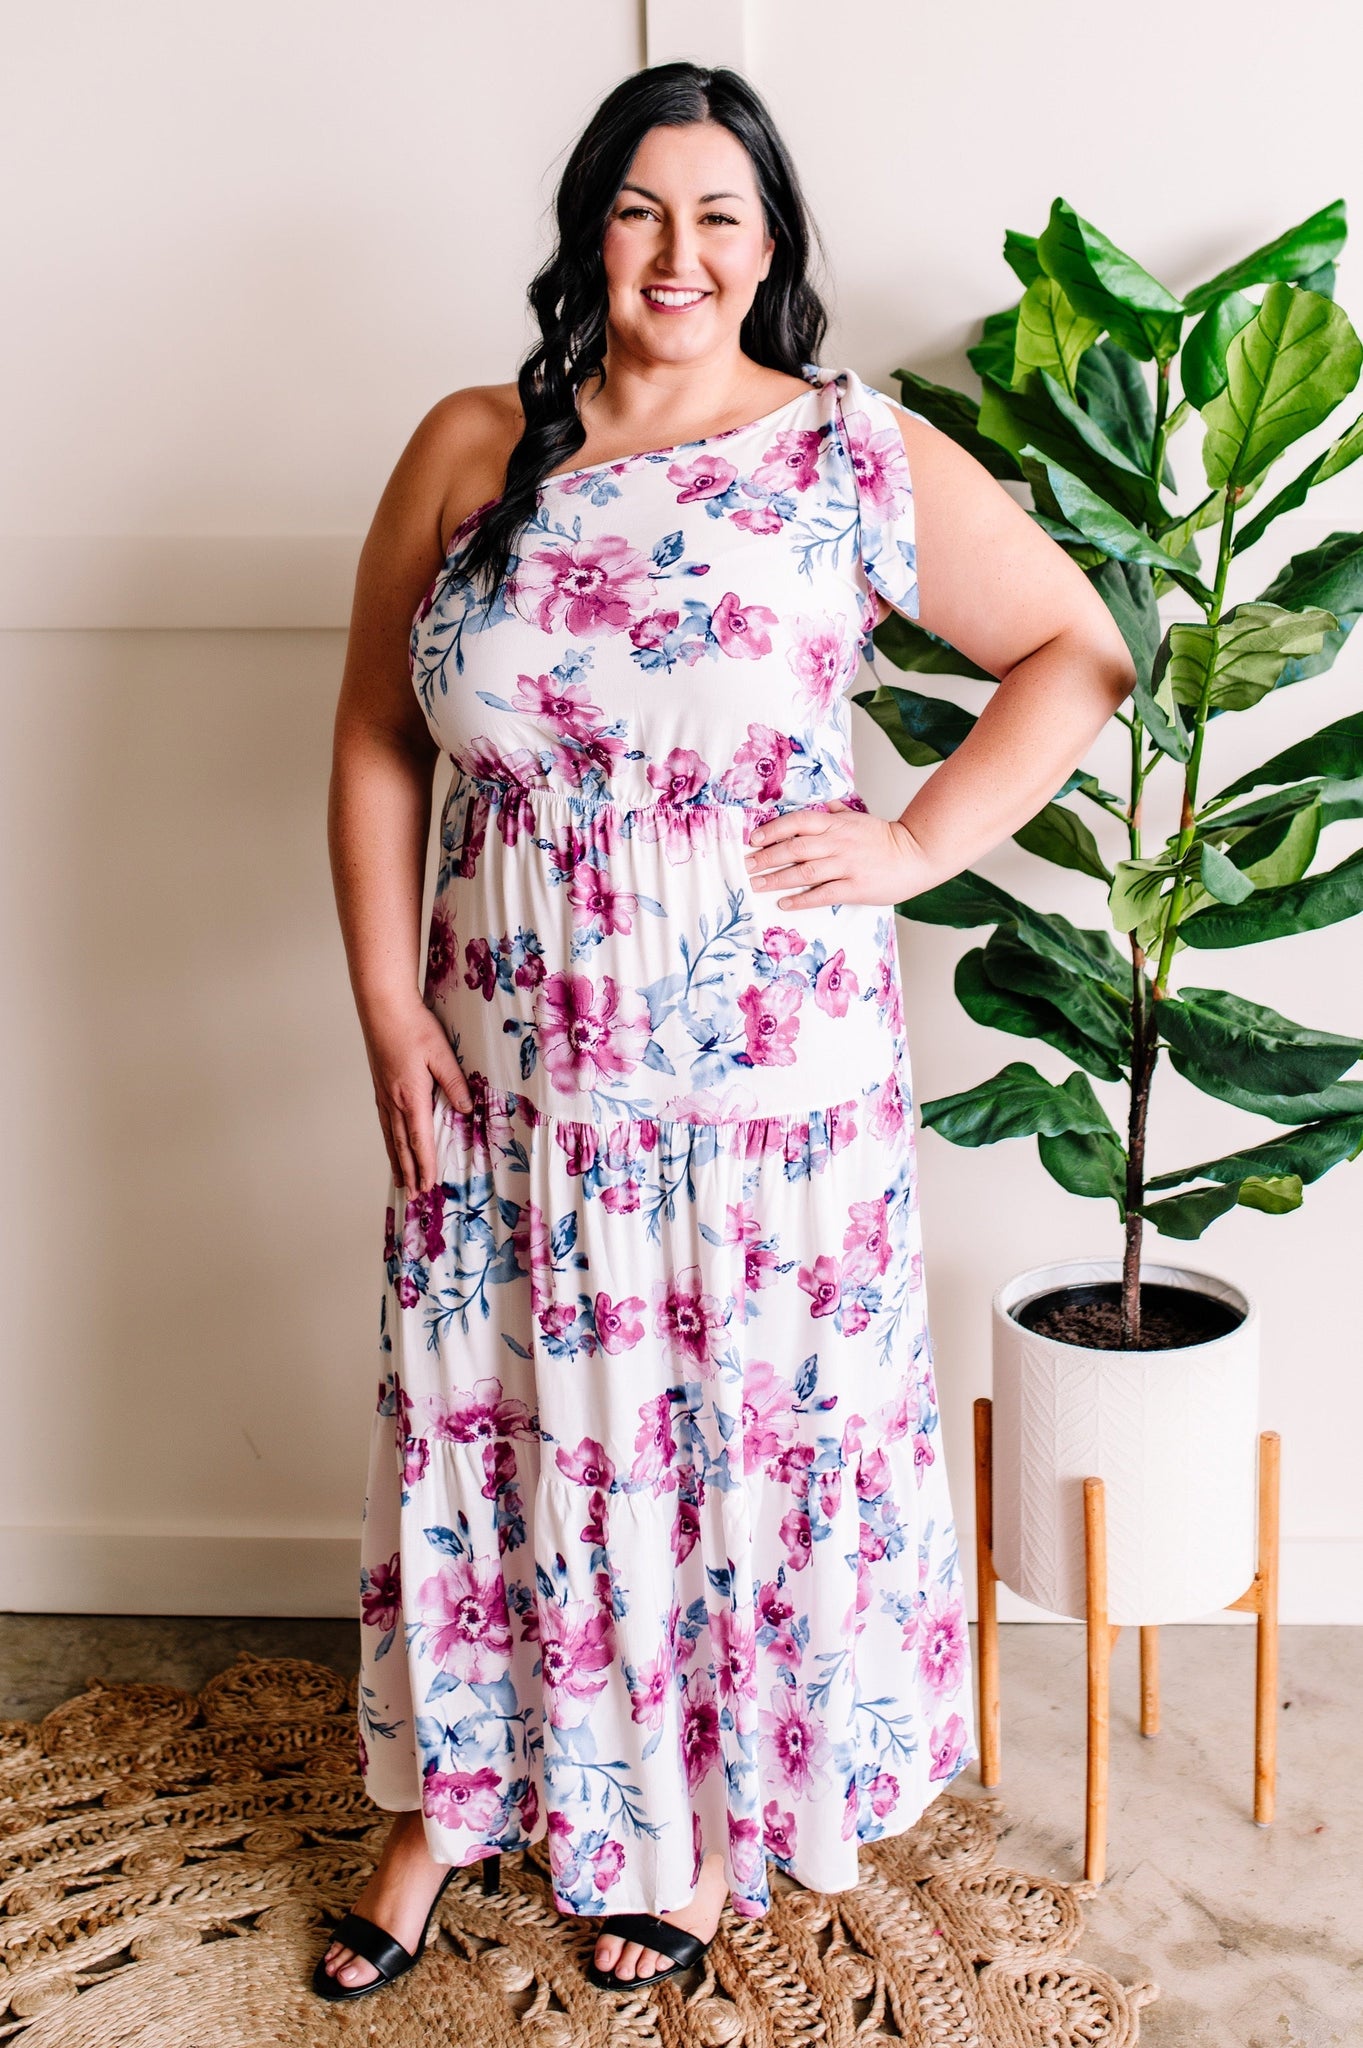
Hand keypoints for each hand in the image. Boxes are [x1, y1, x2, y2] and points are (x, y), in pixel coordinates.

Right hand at [363, 997, 471, 1194]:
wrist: (383, 1008)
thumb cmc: (413, 1027)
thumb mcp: (442, 1053)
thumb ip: (454, 1083)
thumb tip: (466, 1110)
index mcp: (411, 1096)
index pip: (420, 1140)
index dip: (425, 1165)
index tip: (429, 1185)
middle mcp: (394, 1101)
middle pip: (402, 1146)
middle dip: (409, 1172)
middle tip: (413, 1196)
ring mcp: (384, 1095)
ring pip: (390, 1137)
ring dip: (397, 1161)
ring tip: (400, 1181)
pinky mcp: (380, 1087)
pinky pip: (385, 1123)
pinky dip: (389, 1141)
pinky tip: (391, 1145)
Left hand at [744, 801, 923, 909]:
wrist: (917, 854)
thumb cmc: (886, 839)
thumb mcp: (860, 818)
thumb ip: (838, 812)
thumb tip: (823, 803)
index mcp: (836, 824)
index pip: (798, 822)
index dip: (773, 830)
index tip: (753, 839)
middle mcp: (838, 843)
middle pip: (794, 848)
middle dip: (766, 857)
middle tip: (747, 865)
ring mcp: (846, 866)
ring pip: (804, 872)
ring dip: (776, 879)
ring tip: (757, 884)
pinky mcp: (855, 888)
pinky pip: (822, 894)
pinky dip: (801, 900)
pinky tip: (784, 903)